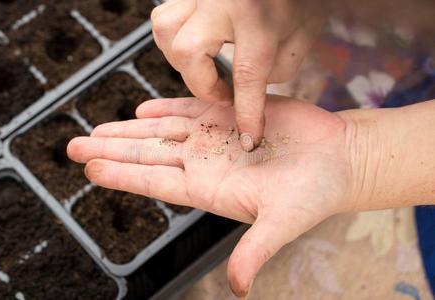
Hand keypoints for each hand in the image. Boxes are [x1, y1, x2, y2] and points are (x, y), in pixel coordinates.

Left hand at [67, 96, 352, 297]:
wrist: (338, 160)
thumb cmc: (315, 193)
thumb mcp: (283, 222)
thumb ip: (255, 251)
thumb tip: (240, 289)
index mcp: (210, 189)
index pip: (155, 182)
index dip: (122, 176)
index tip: (90, 170)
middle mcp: (205, 164)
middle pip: (147, 156)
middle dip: (110, 150)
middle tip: (74, 147)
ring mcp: (215, 139)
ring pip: (161, 132)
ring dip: (128, 129)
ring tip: (98, 129)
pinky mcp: (231, 115)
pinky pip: (190, 110)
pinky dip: (165, 108)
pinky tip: (144, 110)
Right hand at [151, 0, 322, 150]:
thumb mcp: (301, 34)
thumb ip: (275, 68)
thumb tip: (245, 92)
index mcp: (257, 14)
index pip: (247, 73)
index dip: (247, 111)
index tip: (249, 137)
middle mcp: (221, 1)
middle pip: (189, 51)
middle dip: (202, 84)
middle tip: (224, 93)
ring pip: (167, 31)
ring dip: (182, 62)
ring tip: (205, 70)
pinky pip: (164, 17)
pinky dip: (173, 39)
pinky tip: (193, 47)